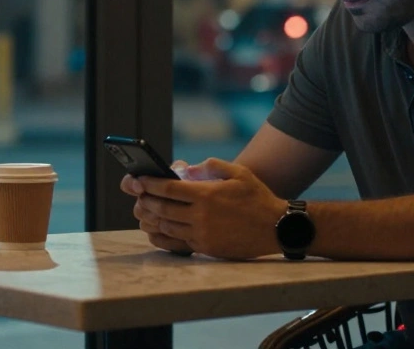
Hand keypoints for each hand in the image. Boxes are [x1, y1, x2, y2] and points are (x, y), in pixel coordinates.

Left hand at [129, 158, 284, 258]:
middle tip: (138, 194)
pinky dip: (163, 235)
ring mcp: (202, 234)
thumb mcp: (238, 172)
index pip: (168, 188)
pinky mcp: (206, 248)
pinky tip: (157, 229)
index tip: (138, 179)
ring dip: (152, 218)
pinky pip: (176, 242)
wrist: (276, 228)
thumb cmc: (257, 197)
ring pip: (166, 226)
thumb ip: (212, 166)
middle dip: (146, 200)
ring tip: (145, 210)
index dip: (149, 183)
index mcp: (206, 194)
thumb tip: (190, 168)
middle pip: (162, 208)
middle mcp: (201, 215)